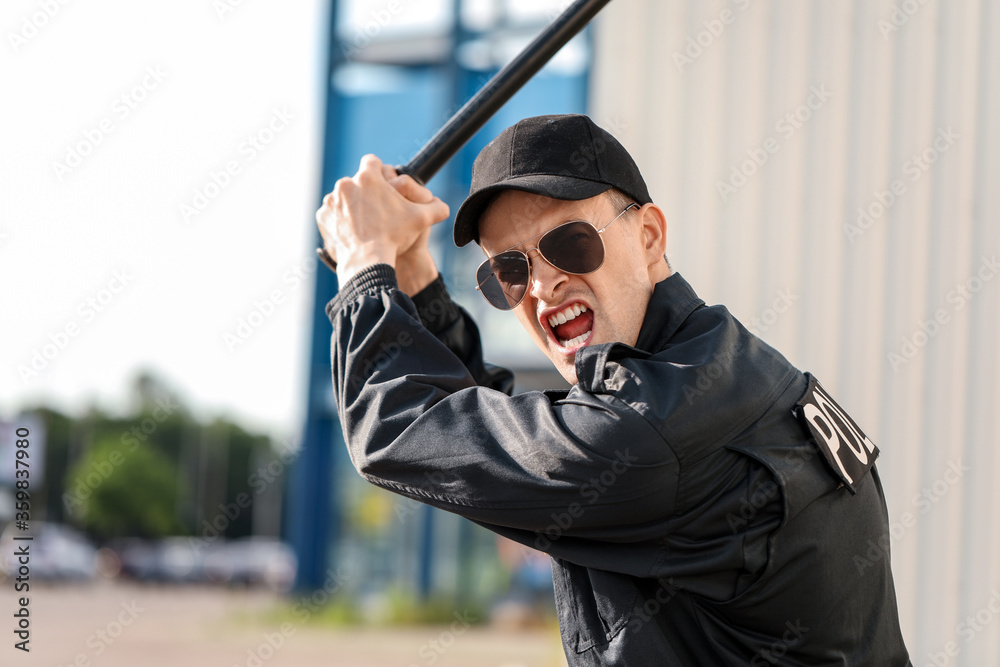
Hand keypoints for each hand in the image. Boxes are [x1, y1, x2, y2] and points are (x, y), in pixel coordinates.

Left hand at [316, 155, 449, 285]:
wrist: (367, 262)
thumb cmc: (395, 238)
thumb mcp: (421, 220)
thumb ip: (436, 208)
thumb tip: (444, 207)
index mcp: (368, 177)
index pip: (373, 161)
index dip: (380, 173)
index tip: (384, 186)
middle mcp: (346, 184)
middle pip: (357, 180)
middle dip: (366, 192)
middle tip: (377, 211)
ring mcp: (331, 200)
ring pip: (343, 197)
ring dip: (352, 206)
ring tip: (365, 224)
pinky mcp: (322, 217)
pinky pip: (332, 214)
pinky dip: (340, 220)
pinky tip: (353, 232)